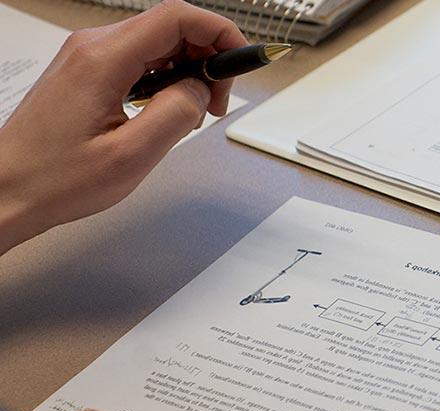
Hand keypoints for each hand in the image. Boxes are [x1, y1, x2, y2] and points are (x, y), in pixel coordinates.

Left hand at [0, 0, 247, 253]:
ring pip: (158, 43)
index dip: (220, 33)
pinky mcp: (87, 71)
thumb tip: (201, 88)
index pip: (178, 17)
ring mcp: (88, 57)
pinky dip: (167, 78)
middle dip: (208, 58)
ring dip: (188, 71)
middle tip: (218, 102)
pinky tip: (167, 111)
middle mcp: (93, 47)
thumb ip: (177, 113)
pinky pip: (140, 59)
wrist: (7, 190)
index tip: (242, 61)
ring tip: (193, 113)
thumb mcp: (132, 155)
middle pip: (171, 26)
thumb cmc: (55, 178)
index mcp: (104, 59)